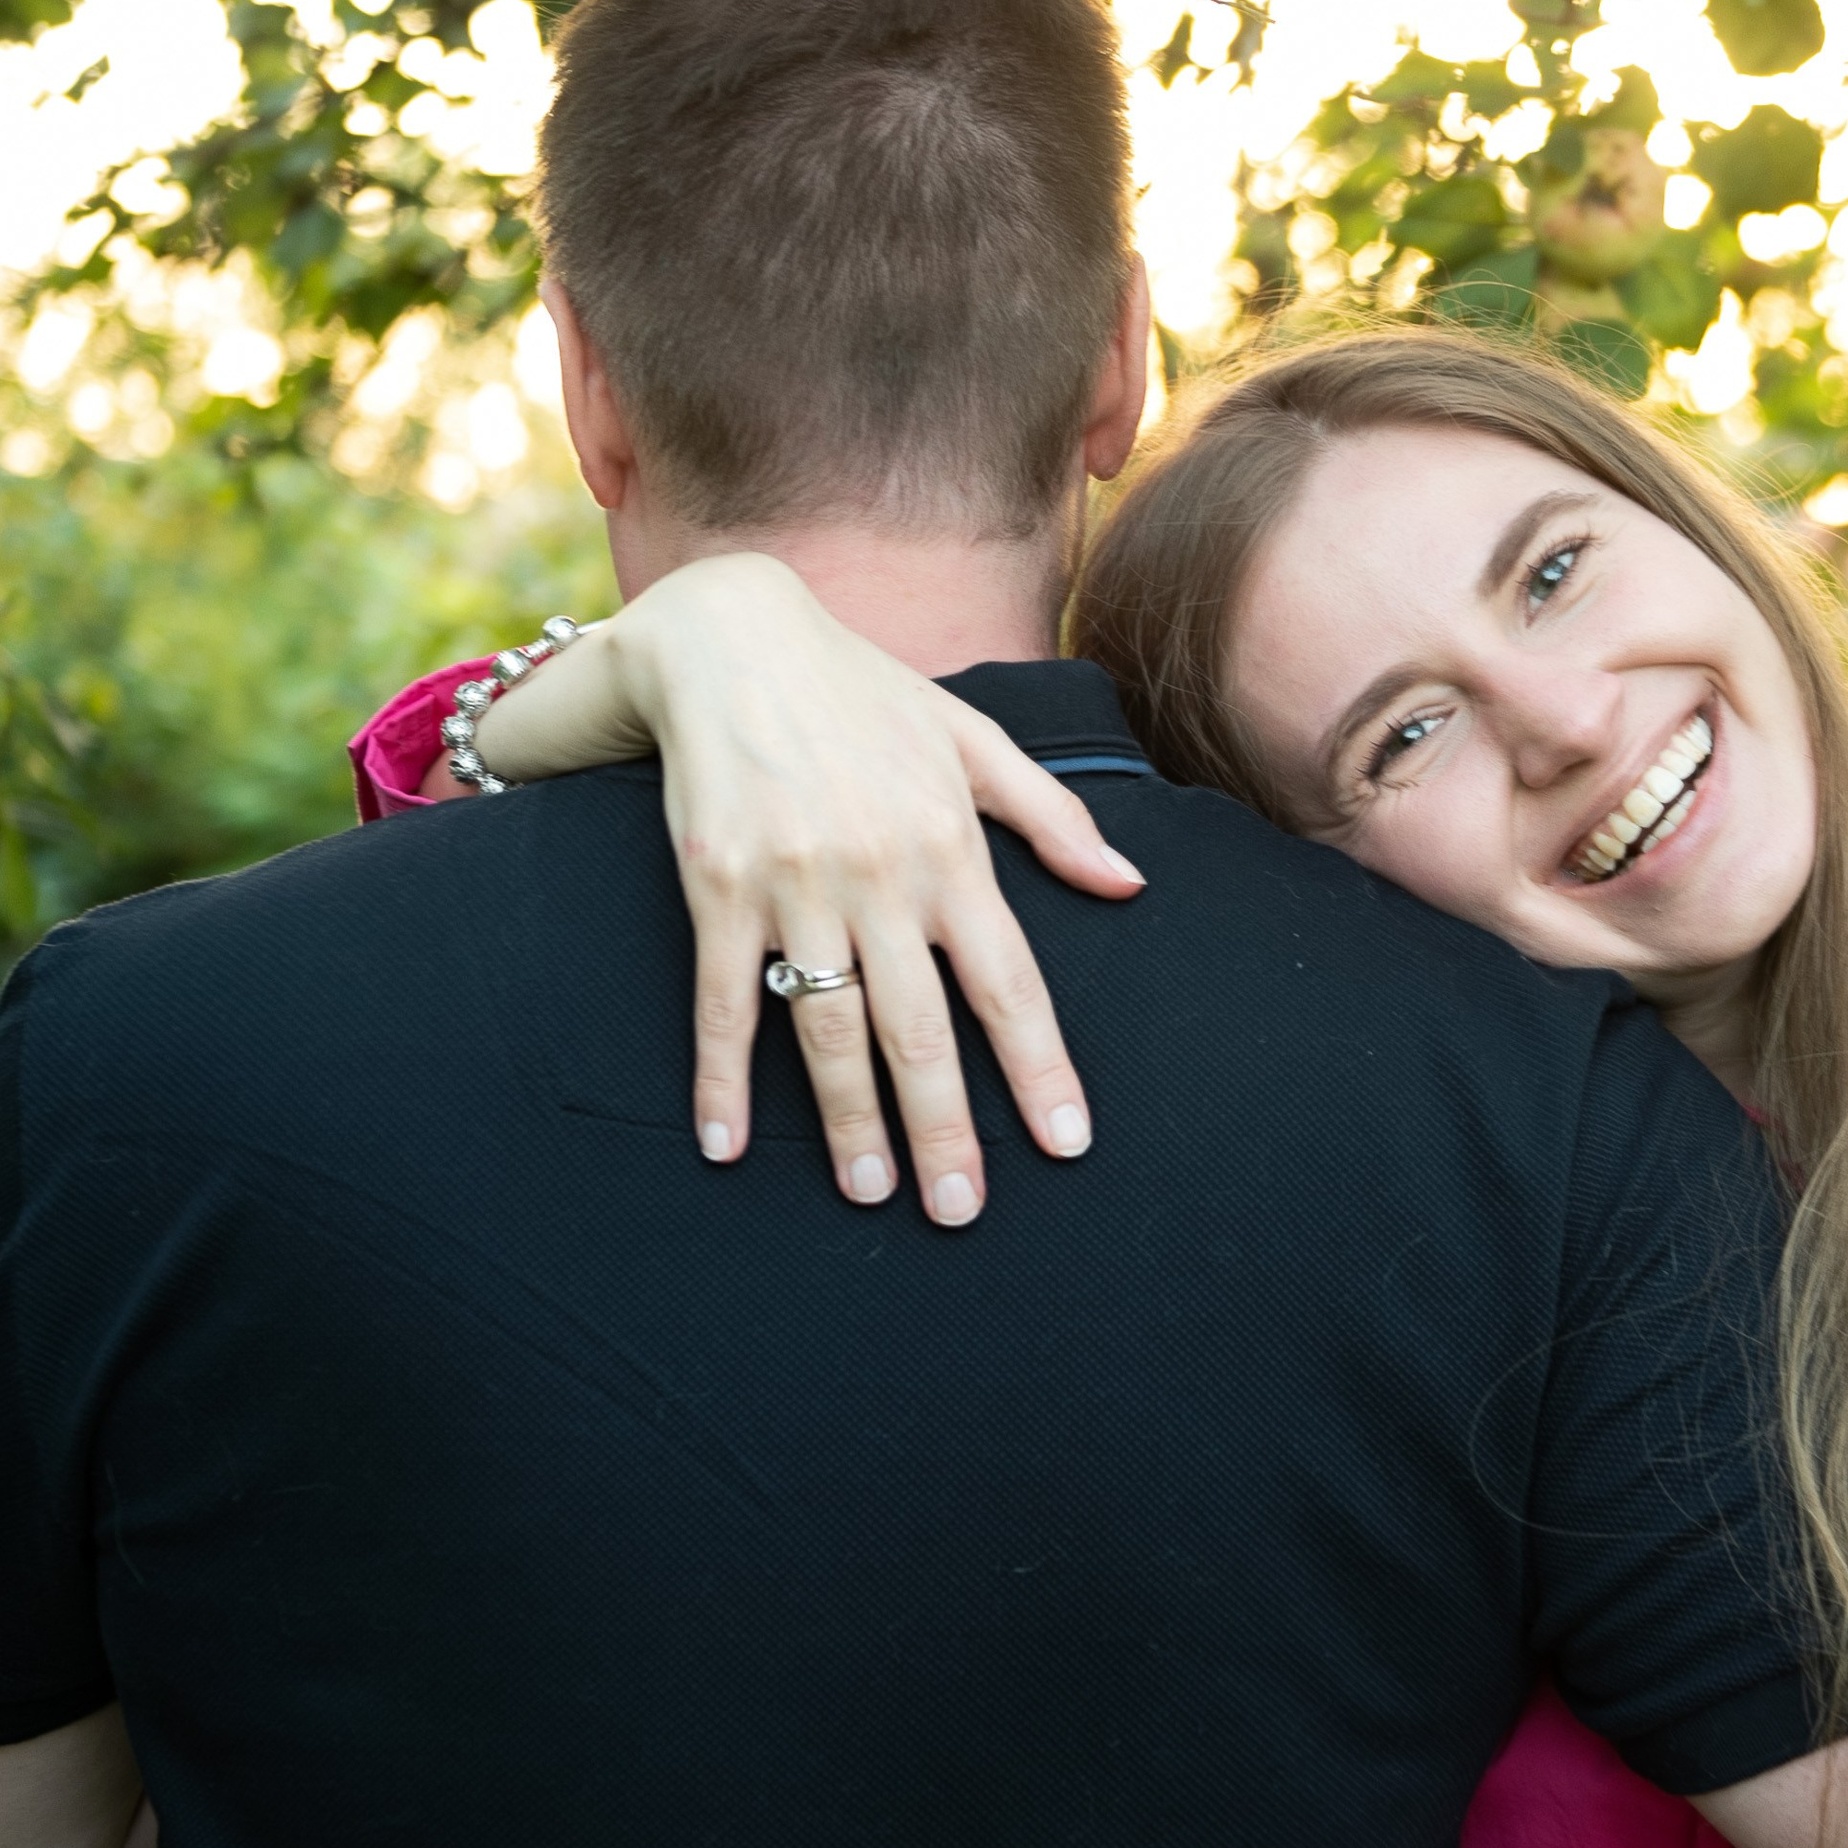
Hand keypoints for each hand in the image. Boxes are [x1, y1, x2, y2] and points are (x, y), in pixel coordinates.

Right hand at [476, 556, 1144, 1223]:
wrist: (731, 636)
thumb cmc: (862, 693)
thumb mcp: (970, 740)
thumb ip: (1051, 818)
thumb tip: (1129, 885)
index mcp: (951, 848)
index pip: (1010, 981)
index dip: (1038, 1067)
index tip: (1065, 1142)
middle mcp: (880, 876)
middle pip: (921, 1028)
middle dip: (946, 1126)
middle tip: (959, 1210)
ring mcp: (796, 884)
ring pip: (829, 1028)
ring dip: (849, 1120)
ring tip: (870, 1191)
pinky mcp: (717, 886)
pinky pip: (725, 999)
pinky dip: (721, 1076)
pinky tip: (724, 1143)